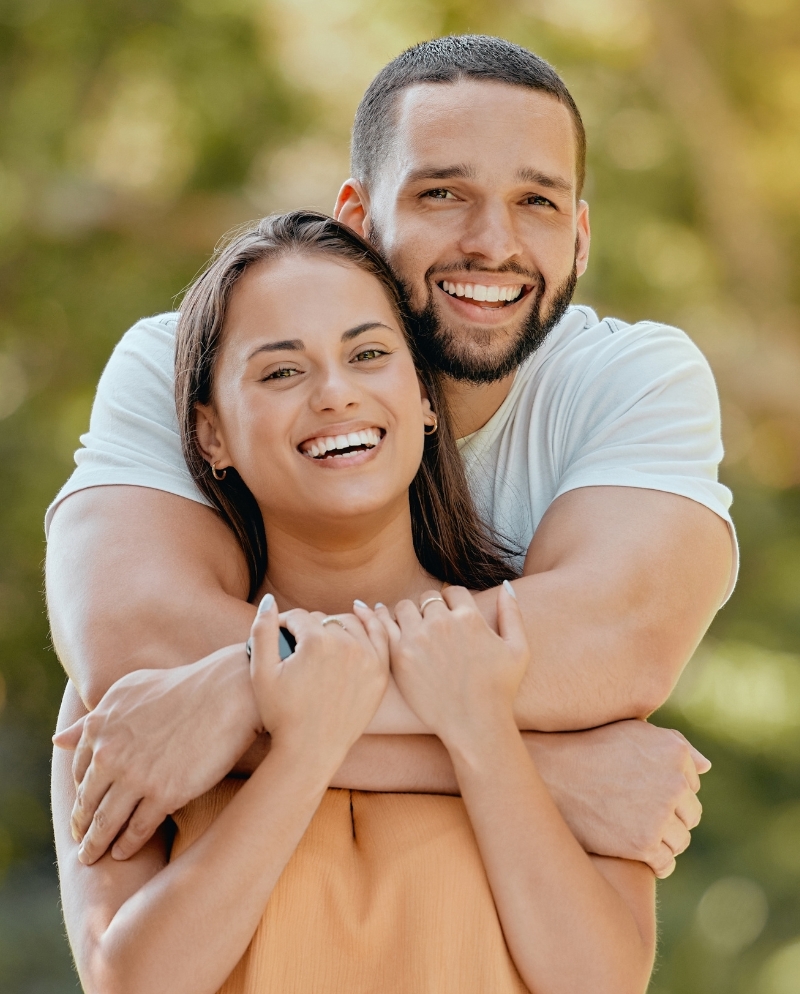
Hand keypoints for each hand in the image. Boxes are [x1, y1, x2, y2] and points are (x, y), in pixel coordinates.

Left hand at [52, 645, 261, 864]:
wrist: (228, 691)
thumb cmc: (183, 687)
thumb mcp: (130, 691)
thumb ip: (94, 719)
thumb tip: (58, 740)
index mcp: (100, 726)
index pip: (80, 772)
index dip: (82, 793)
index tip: (86, 807)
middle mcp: (110, 753)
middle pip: (87, 802)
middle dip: (81, 826)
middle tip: (81, 842)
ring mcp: (136, 776)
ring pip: (106, 822)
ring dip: (96, 844)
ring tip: (94, 857)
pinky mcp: (165, 794)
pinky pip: (137, 829)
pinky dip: (126, 845)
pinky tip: (122, 852)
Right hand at [249, 596, 388, 769]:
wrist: (311, 751)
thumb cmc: (282, 714)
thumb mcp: (262, 673)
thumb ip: (262, 631)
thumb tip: (269, 600)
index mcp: (316, 642)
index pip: (300, 617)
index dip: (286, 624)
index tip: (280, 633)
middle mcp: (346, 645)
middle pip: (325, 620)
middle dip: (310, 627)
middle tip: (300, 642)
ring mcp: (368, 658)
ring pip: (352, 623)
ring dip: (337, 625)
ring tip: (325, 633)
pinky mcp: (380, 673)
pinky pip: (379, 636)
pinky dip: (372, 622)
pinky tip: (361, 614)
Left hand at [371, 583, 528, 751]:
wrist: (474, 724)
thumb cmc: (499, 689)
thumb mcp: (518, 649)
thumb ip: (512, 613)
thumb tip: (505, 585)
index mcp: (469, 617)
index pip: (453, 591)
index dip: (453, 602)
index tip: (452, 615)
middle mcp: (442, 622)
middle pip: (428, 598)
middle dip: (431, 608)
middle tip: (433, 627)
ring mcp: (418, 637)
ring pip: (405, 607)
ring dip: (409, 615)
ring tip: (414, 630)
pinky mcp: (399, 655)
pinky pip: (385, 625)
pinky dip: (385, 622)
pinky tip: (387, 626)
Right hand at [533, 720, 710, 877]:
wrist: (551, 773)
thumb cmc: (589, 748)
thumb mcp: (631, 732)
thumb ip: (672, 744)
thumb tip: (706, 766)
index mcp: (674, 751)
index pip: (690, 784)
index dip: (667, 791)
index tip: (640, 793)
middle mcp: (674, 781)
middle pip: (690, 814)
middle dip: (669, 818)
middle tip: (637, 817)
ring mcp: (660, 813)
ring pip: (680, 840)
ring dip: (662, 841)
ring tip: (633, 835)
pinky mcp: (643, 843)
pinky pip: (665, 863)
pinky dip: (656, 864)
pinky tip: (638, 856)